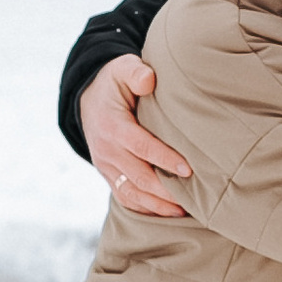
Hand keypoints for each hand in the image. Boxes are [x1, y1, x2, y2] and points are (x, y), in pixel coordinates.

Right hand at [79, 55, 191, 219]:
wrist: (88, 99)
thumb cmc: (114, 83)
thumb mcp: (122, 69)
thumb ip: (135, 72)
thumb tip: (149, 81)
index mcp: (113, 126)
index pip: (141, 146)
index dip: (163, 159)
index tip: (187, 170)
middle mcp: (107, 150)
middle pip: (139, 176)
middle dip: (166, 190)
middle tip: (193, 198)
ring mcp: (106, 166)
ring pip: (132, 192)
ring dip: (157, 204)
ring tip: (184, 210)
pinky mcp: (108, 175)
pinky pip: (124, 197)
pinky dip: (144, 208)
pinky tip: (166, 212)